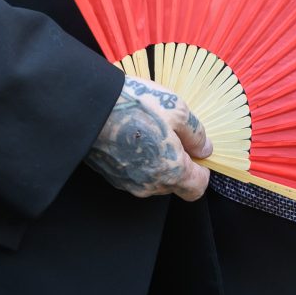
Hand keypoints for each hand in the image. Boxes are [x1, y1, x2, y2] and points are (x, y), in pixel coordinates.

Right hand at [85, 75, 211, 200]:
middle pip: (175, 184)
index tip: (198, 153)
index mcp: (172, 172)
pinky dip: (140, 159)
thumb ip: (196, 134)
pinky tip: (134, 135)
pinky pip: (135, 173)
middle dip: (179, 163)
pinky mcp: (112, 175)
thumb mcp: (178, 111)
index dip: (202, 171)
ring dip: (158, 161)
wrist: (90, 106)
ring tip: (151, 130)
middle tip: (173, 134)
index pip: (197, 189)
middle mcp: (150, 185)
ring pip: (154, 179)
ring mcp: (129, 182)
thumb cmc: (137, 106)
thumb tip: (205, 149)